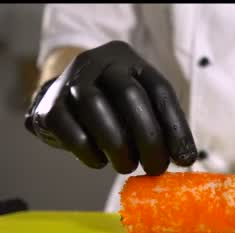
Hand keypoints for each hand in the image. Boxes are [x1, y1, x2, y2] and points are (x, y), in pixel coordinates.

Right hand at [24, 41, 196, 174]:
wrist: (63, 97)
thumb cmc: (113, 107)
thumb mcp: (141, 106)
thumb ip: (163, 127)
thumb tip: (185, 158)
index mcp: (129, 60)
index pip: (159, 90)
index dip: (176, 127)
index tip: (185, 159)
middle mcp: (99, 62)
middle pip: (129, 94)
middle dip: (147, 137)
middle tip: (156, 169)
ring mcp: (70, 80)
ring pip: (94, 106)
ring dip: (116, 144)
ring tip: (127, 166)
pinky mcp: (49, 105)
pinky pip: (67, 127)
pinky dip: (87, 150)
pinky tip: (99, 160)